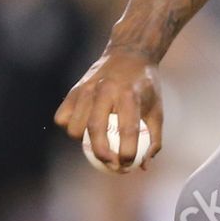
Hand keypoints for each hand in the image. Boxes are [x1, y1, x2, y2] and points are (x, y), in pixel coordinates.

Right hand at [55, 47, 163, 172]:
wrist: (129, 54)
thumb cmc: (145, 87)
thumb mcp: (157, 109)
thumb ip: (153, 139)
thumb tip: (143, 166)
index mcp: (129, 94)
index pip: (127, 129)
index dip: (127, 153)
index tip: (128, 165)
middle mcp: (105, 90)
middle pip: (95, 130)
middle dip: (102, 155)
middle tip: (111, 166)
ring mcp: (86, 88)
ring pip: (74, 126)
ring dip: (83, 143)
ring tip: (97, 146)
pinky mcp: (74, 89)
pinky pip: (62, 117)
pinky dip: (69, 128)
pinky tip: (83, 131)